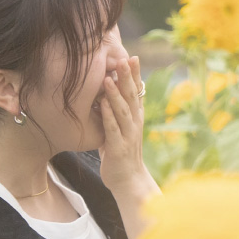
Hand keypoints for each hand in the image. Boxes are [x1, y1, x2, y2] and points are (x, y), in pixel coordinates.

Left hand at [98, 55, 151, 191]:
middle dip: (127, 78)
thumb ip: (114, 114)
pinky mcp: (118, 147)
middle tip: (123, 59)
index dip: (134, 75)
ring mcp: (128, 135)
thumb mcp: (119, 129)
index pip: (136, 92)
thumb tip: (104, 96)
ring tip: (108, 78)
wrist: (129, 181)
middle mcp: (135, 124)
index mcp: (135, 118)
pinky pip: (112, 129)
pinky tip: (102, 104)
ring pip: (122, 111)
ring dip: (115, 94)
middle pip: (131, 97)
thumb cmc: (121, 154)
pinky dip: (108, 116)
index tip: (132, 57)